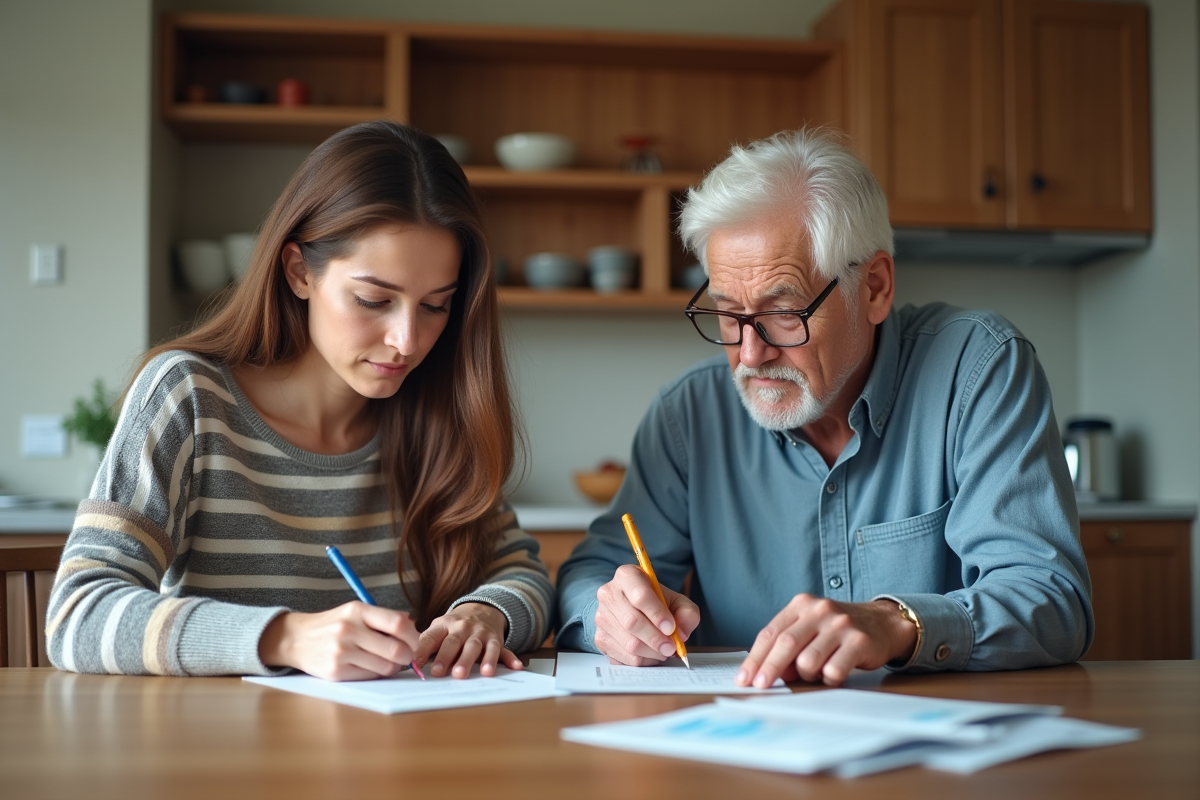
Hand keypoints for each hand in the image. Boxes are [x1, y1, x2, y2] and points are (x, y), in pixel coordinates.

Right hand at [259, 603, 419, 680]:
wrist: (296, 639)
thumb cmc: (333, 625)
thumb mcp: (354, 612)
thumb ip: (382, 618)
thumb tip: (413, 625)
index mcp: (357, 610)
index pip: (397, 623)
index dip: (414, 636)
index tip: (417, 642)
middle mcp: (349, 630)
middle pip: (396, 649)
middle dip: (409, 656)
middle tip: (408, 656)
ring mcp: (341, 652)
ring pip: (385, 666)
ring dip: (394, 667)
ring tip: (389, 661)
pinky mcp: (336, 671)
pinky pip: (370, 676)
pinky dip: (377, 673)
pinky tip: (372, 666)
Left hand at [415, 602, 521, 678]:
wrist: (481, 608)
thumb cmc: (454, 626)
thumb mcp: (438, 628)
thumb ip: (426, 645)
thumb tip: (409, 664)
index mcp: (445, 625)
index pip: (431, 637)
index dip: (422, 650)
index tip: (415, 664)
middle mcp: (463, 628)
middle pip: (454, 642)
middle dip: (447, 657)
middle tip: (440, 673)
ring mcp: (481, 633)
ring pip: (478, 646)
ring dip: (478, 660)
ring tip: (477, 673)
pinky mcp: (496, 640)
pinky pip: (503, 650)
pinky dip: (510, 658)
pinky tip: (515, 666)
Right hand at [593, 564, 699, 665]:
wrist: (633, 609)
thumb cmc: (657, 603)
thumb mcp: (677, 600)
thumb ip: (686, 613)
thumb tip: (680, 633)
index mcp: (627, 576)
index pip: (640, 595)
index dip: (657, 614)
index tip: (671, 628)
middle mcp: (609, 594)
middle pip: (632, 622)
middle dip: (656, 639)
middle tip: (671, 647)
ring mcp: (601, 617)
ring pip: (629, 643)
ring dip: (652, 652)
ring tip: (664, 650)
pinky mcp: (600, 638)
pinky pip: (624, 657)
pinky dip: (643, 661)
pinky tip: (651, 654)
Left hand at [735, 596, 916, 687]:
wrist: (882, 622)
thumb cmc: (836, 630)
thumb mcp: (809, 629)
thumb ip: (788, 646)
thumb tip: (767, 674)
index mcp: (801, 604)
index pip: (770, 633)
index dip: (755, 658)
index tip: (744, 679)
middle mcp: (819, 610)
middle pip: (785, 644)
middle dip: (769, 669)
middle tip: (759, 687)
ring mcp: (841, 625)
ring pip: (809, 660)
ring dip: (806, 676)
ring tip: (815, 673)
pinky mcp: (859, 641)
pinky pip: (834, 670)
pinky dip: (829, 679)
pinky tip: (834, 674)